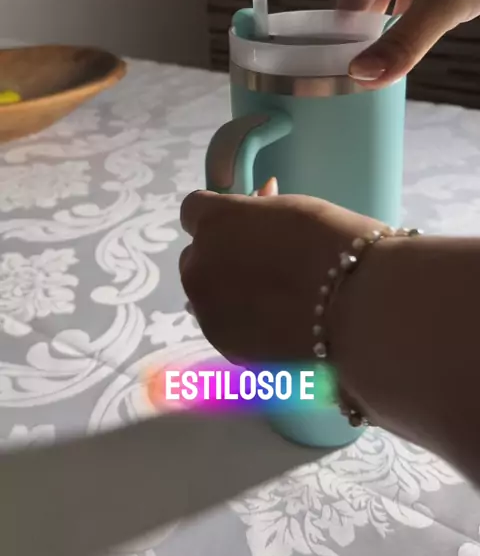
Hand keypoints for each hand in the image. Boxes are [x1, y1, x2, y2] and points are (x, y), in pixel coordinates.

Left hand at [179, 188, 382, 364]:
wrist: (362, 310)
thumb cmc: (337, 245)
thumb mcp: (293, 209)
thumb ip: (258, 213)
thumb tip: (252, 207)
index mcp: (214, 222)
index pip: (194, 209)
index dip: (220, 217)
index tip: (245, 223)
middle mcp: (199, 266)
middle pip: (197, 256)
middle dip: (222, 256)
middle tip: (268, 263)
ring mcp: (207, 312)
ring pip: (206, 296)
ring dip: (229, 293)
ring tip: (278, 300)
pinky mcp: (224, 349)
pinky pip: (224, 327)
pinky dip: (243, 324)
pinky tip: (279, 324)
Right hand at [337, 0, 479, 86]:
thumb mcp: (440, 4)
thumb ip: (402, 44)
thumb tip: (361, 77)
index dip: (343, 25)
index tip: (337, 56)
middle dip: (372, 22)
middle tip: (366, 58)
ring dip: (402, 14)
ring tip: (395, 44)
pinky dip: (431, 4)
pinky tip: (439, 18)